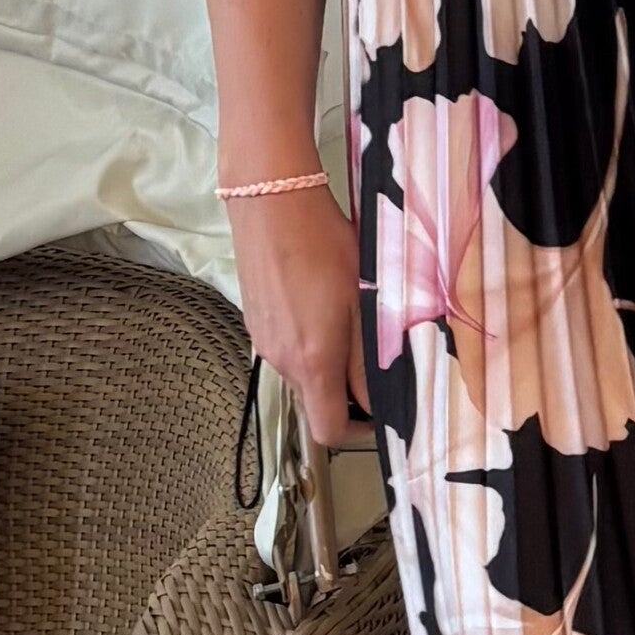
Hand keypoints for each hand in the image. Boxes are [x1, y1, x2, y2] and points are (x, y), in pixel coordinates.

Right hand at [226, 185, 368, 444]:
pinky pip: (285, 348)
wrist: (271, 202)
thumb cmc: (323, 244)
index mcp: (312, 362)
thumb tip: (379, 398)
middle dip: (345, 393)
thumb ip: (369, 357)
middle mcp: (281, 360)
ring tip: (348, 325)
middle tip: (372, 363)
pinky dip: (306, 342)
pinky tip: (320, 305)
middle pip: (315, 402)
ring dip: (326, 364)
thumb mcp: (364, 300)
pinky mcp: (254, 321)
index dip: (358, 432)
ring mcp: (263, 342)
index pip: (329, 431)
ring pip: (300, 374)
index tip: (380, 412)